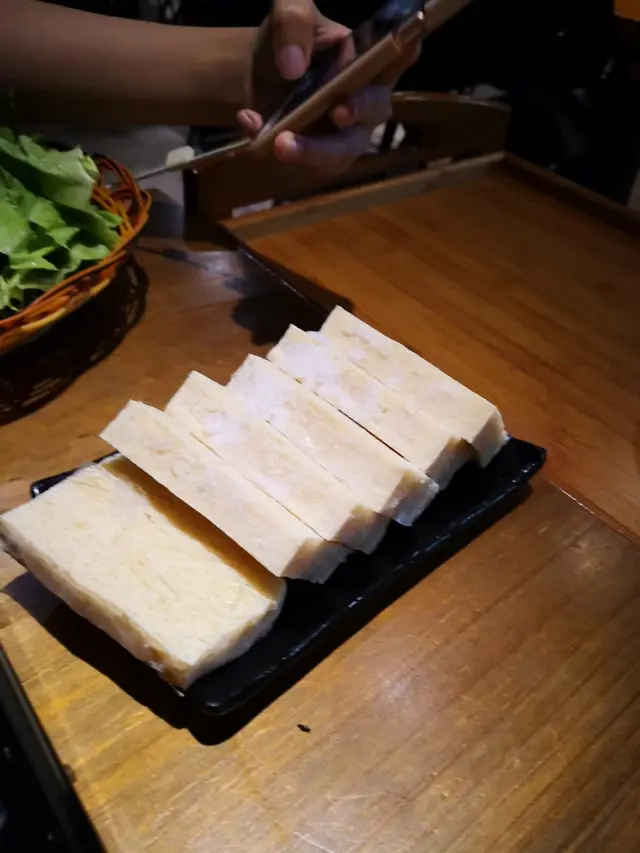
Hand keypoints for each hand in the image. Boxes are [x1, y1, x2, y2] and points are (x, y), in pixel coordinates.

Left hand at [237, 0, 419, 172]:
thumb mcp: (288, 14)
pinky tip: (250, 123)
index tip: (410, 45)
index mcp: (367, 59)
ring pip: (341, 151)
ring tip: (281, 143)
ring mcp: (343, 134)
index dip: (405, 54)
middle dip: (359, 111)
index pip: (396, 55)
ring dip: (313, 151)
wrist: (256, 74)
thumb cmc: (288, 41)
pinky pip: (304, 160)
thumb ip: (294, 22)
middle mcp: (365, 99)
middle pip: (375, 111)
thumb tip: (294, 66)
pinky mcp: (319, 155)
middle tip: (339, 110)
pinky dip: (274, 145)